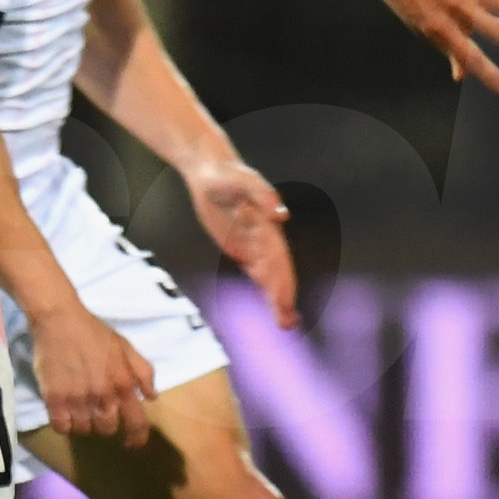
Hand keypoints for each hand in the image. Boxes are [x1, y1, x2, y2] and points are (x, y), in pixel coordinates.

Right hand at [29, 297, 156, 448]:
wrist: (59, 320)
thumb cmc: (94, 332)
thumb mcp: (126, 346)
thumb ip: (143, 372)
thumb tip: (151, 398)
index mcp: (123, 384)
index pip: (137, 423)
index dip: (137, 438)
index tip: (132, 443)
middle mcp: (102, 396)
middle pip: (107, 429)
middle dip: (105, 424)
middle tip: (98, 412)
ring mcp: (77, 399)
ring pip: (84, 430)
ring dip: (83, 423)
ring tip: (79, 410)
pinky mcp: (54, 399)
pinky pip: (61, 427)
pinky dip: (64, 424)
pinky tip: (63, 413)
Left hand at [186, 155, 296, 329]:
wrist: (211, 173)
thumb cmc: (226, 174)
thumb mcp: (242, 180)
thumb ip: (263, 195)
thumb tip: (282, 217)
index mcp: (267, 225)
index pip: (277, 258)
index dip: (281, 279)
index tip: (283, 300)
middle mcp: (265, 238)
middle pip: (276, 272)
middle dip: (282, 297)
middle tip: (287, 323)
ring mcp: (255, 245)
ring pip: (270, 278)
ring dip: (278, 300)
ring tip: (288, 325)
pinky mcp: (243, 249)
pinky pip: (258, 274)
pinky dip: (267, 292)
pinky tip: (277, 309)